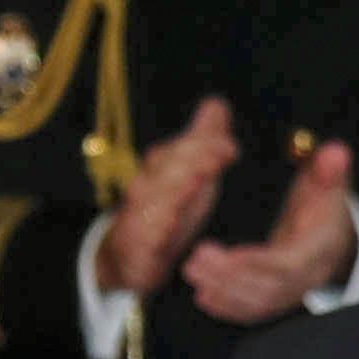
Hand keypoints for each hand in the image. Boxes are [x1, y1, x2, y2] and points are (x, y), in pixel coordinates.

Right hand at [95, 98, 237, 301]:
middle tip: (223, 151)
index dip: (204, 145)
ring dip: (176, 190)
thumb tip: (216, 104)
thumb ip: (203, 140)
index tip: (230, 144)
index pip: (182, 151)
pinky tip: (167, 231)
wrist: (128, 253)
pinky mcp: (138, 248)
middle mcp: (148, 188)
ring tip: (199, 180)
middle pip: (169, 169)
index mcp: (163, 170)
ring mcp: (140, 217)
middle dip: (194, 159)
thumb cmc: (168, 206)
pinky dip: (154, 234)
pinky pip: (145, 240)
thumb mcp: (190, 173)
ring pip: (155, 200)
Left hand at [182, 142, 358, 325]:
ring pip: (260, 302)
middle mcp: (309, 276)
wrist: (334, 232)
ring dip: (224, 291)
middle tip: (195, 259)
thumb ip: (329, 170)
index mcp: (320, 248)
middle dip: (231, 278)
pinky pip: (255, 310)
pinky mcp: (279, 297)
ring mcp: (294, 290)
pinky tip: (203, 297)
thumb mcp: (329, 183)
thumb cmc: (325, 204)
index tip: (224, 255)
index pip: (288, 264)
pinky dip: (229, 308)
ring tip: (191, 270)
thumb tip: (336, 152)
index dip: (255, 262)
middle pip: (271, 288)